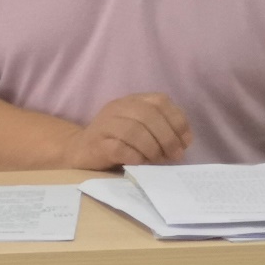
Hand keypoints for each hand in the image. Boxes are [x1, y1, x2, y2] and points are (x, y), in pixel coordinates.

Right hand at [62, 93, 192, 170]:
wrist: (79, 151)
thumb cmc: (116, 142)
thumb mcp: (139, 128)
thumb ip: (160, 129)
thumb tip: (184, 141)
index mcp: (132, 100)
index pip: (160, 101)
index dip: (177, 120)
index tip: (185, 141)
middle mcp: (118, 108)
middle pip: (149, 115)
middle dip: (167, 137)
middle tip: (175, 155)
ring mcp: (105, 124)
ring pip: (135, 131)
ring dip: (152, 148)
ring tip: (158, 160)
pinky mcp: (97, 144)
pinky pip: (120, 148)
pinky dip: (135, 157)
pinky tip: (141, 164)